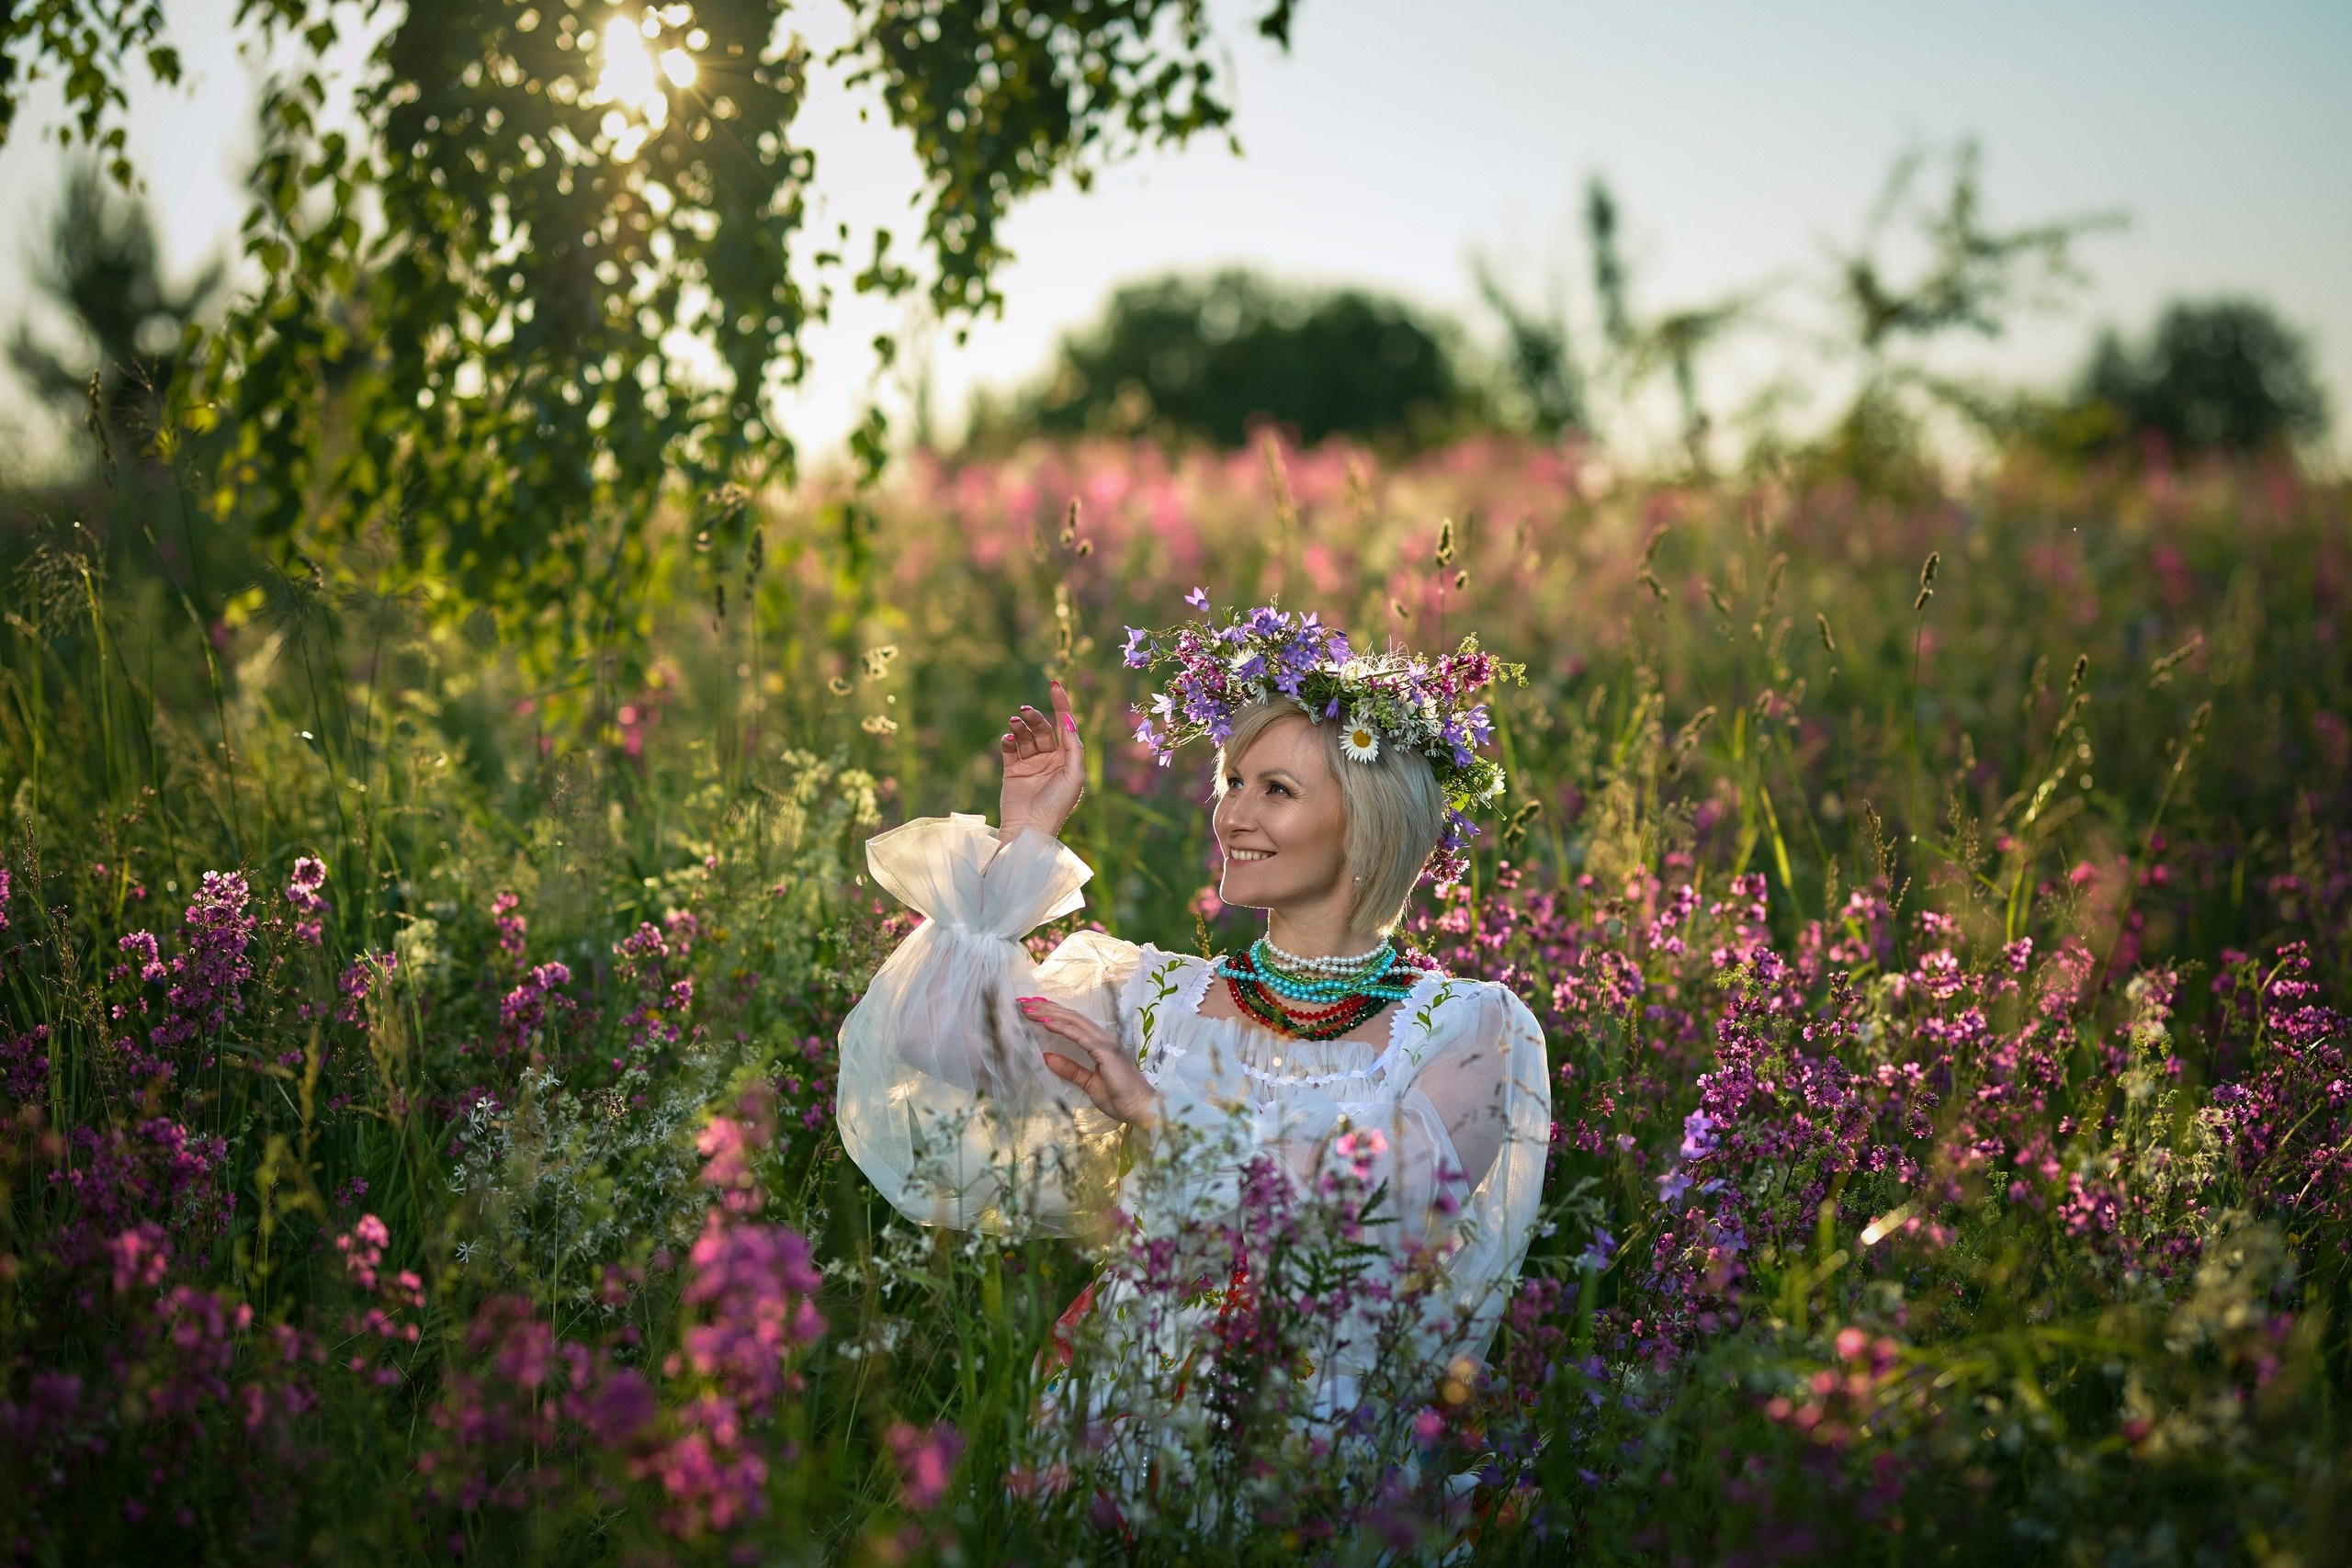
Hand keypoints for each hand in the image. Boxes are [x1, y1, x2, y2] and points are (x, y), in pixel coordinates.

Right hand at [998, 679, 1085, 842]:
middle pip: (1043, 729)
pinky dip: (1008, 741)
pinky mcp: (1012, 771)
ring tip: (1014, 723)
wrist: (1029, 829)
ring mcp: (1031, 765)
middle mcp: (1051, 760)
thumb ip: (1073, 746)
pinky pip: (1010, 749)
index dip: (1061, 704)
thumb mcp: (1074, 775)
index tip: (1054, 684)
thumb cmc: (1056, 806)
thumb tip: (1069, 719)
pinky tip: (1008, 740)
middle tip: (1023, 711)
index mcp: (1068, 759)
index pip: (1065, 725)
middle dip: (1035, 718)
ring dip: (1020, 727)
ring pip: (1025, 737)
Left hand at [1017, 994, 1159, 1127]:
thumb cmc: (1120, 1098)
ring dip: (1050, 1013)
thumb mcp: (1089, 1083)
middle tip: (1024, 1002)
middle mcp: (1102, 1038)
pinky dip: (1062, 1028)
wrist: (1141, 1108)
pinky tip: (1046, 1023)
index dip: (1053, 1013)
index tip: (1032, 1008)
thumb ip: (1071, 1070)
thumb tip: (1046, 1058)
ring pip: (1073, 1021)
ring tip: (1029, 1009)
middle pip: (1071, 1017)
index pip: (1073, 1023)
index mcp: (1099, 1044)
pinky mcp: (1106, 1051)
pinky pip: (1080, 1036)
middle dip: (1046, 1008)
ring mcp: (1105, 1042)